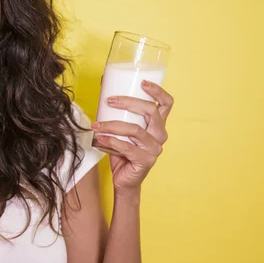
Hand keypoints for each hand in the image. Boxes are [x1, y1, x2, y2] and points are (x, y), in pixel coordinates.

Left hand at [91, 80, 173, 195]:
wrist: (124, 180)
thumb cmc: (122, 151)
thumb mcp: (122, 128)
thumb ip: (118, 112)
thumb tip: (104, 85)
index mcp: (158, 125)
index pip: (166, 104)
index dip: (158, 91)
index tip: (142, 82)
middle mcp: (160, 135)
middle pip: (150, 111)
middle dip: (128, 102)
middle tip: (110, 100)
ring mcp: (154, 149)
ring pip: (135, 129)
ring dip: (112, 125)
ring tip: (97, 125)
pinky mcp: (145, 161)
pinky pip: (127, 147)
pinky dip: (111, 141)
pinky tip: (100, 138)